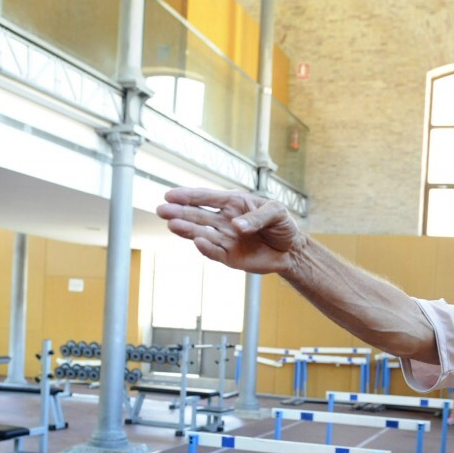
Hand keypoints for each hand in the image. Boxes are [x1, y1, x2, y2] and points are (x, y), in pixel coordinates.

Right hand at [156, 188, 303, 274]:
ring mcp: (225, 239)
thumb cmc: (283, 226)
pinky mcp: (229, 257)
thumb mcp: (276, 213)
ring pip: (201, 233)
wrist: (291, 250)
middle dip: (179, 212)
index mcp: (233, 203)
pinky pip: (214, 253)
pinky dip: (206, 248)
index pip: (207, 198)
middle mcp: (225, 220)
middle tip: (162, 211)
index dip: (188, 196)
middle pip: (198, 215)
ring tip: (171, 224)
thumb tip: (236, 226)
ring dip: (186, 229)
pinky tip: (196, 241)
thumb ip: (257, 217)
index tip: (170, 195)